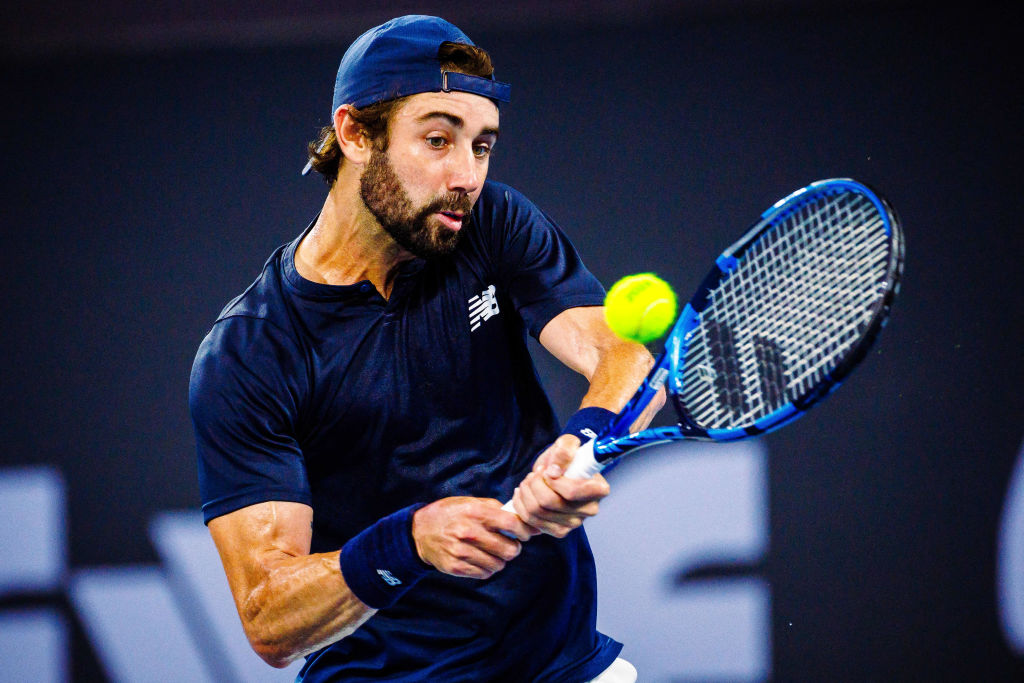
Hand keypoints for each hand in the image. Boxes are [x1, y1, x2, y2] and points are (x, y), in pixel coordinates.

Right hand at [412, 497, 533, 579]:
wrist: (420, 531)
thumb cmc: (450, 514)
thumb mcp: (470, 502)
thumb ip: (496, 509)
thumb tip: (522, 519)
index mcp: (475, 512)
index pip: (511, 524)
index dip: (524, 530)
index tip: (526, 533)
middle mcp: (469, 533)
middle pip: (509, 550)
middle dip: (514, 548)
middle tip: (510, 545)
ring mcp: (461, 552)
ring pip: (498, 565)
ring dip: (500, 560)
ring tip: (493, 552)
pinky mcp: (456, 567)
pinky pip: (484, 574)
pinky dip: (487, 568)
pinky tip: (481, 559)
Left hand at [510, 434, 610, 537]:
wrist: (558, 471)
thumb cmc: (566, 457)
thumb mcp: (567, 443)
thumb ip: (564, 451)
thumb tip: (554, 470)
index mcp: (599, 490)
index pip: (572, 492)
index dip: (553, 481)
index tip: (547, 470)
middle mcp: (589, 510)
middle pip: (550, 503)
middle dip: (535, 484)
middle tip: (535, 473)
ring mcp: (574, 523)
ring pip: (537, 512)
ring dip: (526, 492)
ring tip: (529, 480)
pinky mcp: (558, 531)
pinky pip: (531, 521)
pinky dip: (521, 504)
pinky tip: (524, 492)